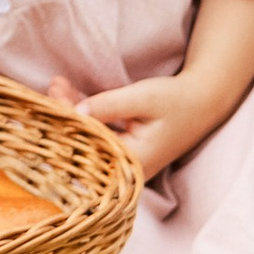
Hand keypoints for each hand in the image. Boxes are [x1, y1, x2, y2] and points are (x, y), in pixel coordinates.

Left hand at [49, 70, 222, 181]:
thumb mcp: (142, 99)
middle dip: (66, 114)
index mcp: (133, 160)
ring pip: (91, 135)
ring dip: (73, 111)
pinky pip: (99, 132)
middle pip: (87, 142)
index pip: (91, 142)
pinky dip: (86, 113)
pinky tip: (71, 94)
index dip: (69, 119)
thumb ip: (110, 106)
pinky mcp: (125, 149)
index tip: (53, 97)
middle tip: (51, 87)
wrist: (203, 103)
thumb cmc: (175, 101)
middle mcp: (127, 168)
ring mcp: (126, 160)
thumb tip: (76, 111)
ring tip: (56, 85)